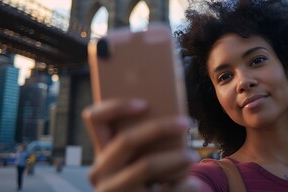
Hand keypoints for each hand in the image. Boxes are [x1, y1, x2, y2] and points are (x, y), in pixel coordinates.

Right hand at [82, 99, 199, 191]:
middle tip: (186, 122)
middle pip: (126, 140)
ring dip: (176, 158)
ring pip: (146, 165)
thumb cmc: (145, 183)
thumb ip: (146, 144)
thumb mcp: (137, 164)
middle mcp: (100, 170)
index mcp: (101, 152)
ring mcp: (111, 189)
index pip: (94, 119)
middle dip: (160, 127)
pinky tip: (193, 183)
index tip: (144, 104)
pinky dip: (181, 185)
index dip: (116, 107)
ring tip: (193, 156)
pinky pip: (161, 190)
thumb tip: (174, 119)